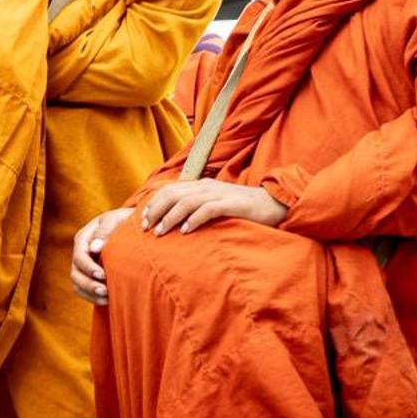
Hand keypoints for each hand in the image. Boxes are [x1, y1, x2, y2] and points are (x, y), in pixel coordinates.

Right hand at [71, 207, 135, 304]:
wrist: (129, 225)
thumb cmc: (124, 220)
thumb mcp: (116, 219)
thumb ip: (105, 231)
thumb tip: (94, 248)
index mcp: (83, 238)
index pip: (79, 256)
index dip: (88, 268)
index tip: (103, 275)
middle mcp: (80, 252)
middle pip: (75, 273)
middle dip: (88, 284)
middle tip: (105, 291)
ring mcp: (83, 265)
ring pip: (77, 283)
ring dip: (90, 293)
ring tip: (107, 297)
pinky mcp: (88, 275)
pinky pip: (82, 290)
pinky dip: (91, 297)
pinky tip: (107, 300)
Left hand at [141, 179, 286, 235]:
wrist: (273, 204)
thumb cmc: (243, 209)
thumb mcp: (216, 205)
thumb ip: (198, 209)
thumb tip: (177, 224)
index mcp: (201, 185)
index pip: (170, 190)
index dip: (154, 204)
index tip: (143, 221)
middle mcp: (206, 186)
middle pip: (173, 194)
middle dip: (156, 210)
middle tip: (146, 228)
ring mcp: (218, 194)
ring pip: (186, 201)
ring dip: (170, 217)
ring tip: (160, 233)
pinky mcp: (230, 204)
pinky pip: (207, 209)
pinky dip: (194, 220)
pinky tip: (186, 232)